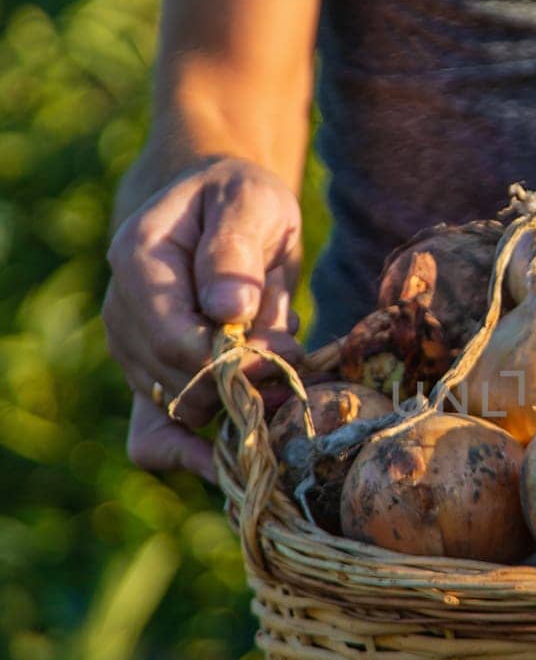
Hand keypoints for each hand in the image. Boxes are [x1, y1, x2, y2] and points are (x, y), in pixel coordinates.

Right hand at [104, 158, 303, 479]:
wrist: (219, 210)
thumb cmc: (240, 201)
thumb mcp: (251, 203)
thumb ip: (235, 252)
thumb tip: (229, 311)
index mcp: (138, 259)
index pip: (176, 340)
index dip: (234, 360)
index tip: (285, 349)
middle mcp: (122, 310)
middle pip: (180, 383)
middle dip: (245, 380)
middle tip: (291, 348)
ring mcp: (130, 350)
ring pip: (179, 411)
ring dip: (238, 398)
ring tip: (272, 352)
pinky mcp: (148, 379)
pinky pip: (149, 441)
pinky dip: (188, 456)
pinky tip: (225, 458)